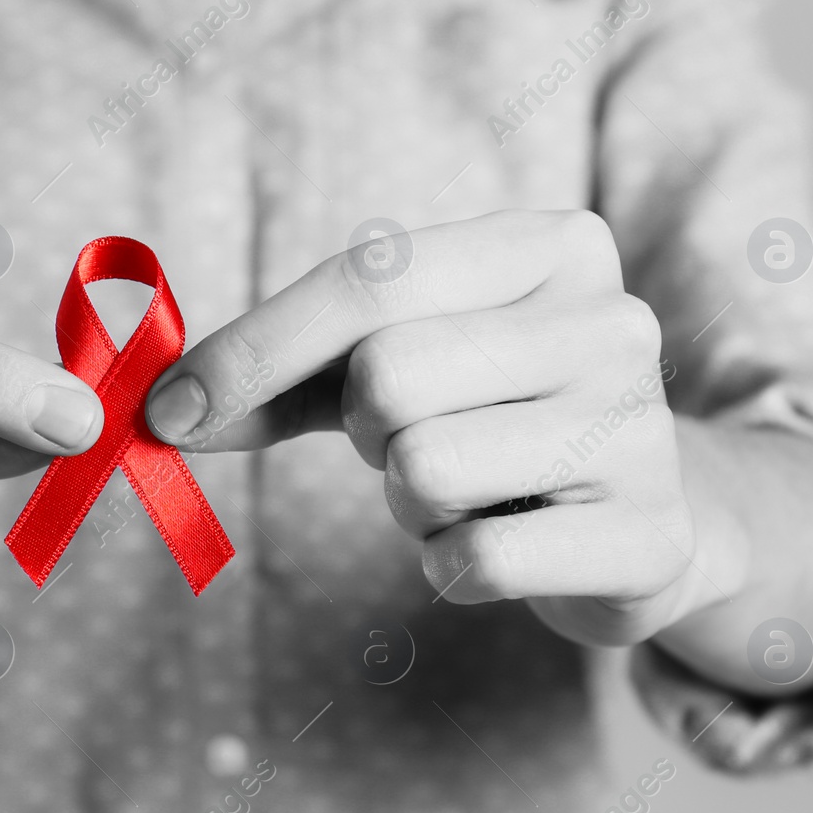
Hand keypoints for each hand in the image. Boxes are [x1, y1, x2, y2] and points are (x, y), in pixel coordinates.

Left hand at [144, 210, 697, 646]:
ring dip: (410, 504)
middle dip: (367, 430)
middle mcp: (612, 323)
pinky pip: (474, 560)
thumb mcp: (393, 364)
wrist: (646, 515)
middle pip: (389, 376)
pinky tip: (497, 546)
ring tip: (469, 492)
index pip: (369, 278)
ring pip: (425, 470)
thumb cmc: (492, 418)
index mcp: (550, 246)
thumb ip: (282, 373)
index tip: (168, 411)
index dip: (254, 349)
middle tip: (413, 442)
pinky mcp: (650, 540)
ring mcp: (643, 432)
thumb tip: (161, 410)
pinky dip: (451, 565)